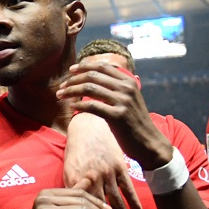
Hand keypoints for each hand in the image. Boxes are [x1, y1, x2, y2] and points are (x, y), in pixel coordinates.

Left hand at [58, 61, 172, 170]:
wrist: (148, 142)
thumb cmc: (134, 121)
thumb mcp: (129, 99)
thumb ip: (115, 88)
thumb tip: (94, 78)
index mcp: (128, 82)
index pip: (102, 67)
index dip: (84, 66)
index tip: (71, 71)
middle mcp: (126, 88)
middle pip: (93, 76)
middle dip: (73, 79)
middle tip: (61, 86)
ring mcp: (122, 102)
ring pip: (89, 89)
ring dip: (71, 91)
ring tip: (60, 95)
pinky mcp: (117, 116)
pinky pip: (92, 106)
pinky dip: (79, 105)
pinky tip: (72, 107)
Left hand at [64, 112, 141, 208]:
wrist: (89, 127)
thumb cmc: (76, 152)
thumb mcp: (69, 170)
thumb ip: (72, 191)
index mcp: (77, 181)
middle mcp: (93, 178)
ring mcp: (108, 172)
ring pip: (116, 202)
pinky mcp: (120, 167)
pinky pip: (129, 188)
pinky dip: (135, 202)